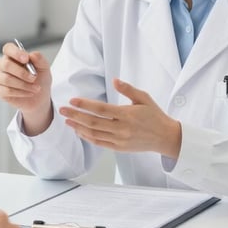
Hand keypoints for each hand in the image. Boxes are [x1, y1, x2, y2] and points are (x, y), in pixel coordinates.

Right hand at [0, 42, 53, 134]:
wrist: (40, 98)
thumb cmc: (41, 80)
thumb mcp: (45, 69)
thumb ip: (40, 60)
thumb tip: (31, 55)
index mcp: (13, 56)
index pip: (7, 48)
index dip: (15, 52)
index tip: (25, 58)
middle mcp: (3, 65)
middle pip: (4, 64)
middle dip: (20, 72)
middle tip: (34, 78)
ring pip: (4, 78)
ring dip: (22, 85)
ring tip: (34, 88)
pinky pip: (4, 91)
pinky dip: (18, 93)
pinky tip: (27, 94)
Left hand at [59, 78, 181, 158]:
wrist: (165, 137)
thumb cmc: (154, 115)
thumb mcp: (144, 98)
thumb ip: (128, 89)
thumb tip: (114, 79)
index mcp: (127, 114)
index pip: (101, 109)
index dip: (85, 105)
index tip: (72, 100)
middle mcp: (122, 128)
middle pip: (93, 122)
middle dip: (75, 116)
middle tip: (62, 110)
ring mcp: (120, 140)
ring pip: (94, 134)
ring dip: (78, 127)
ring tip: (67, 121)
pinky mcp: (119, 148)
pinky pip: (99, 143)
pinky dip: (87, 137)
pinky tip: (79, 131)